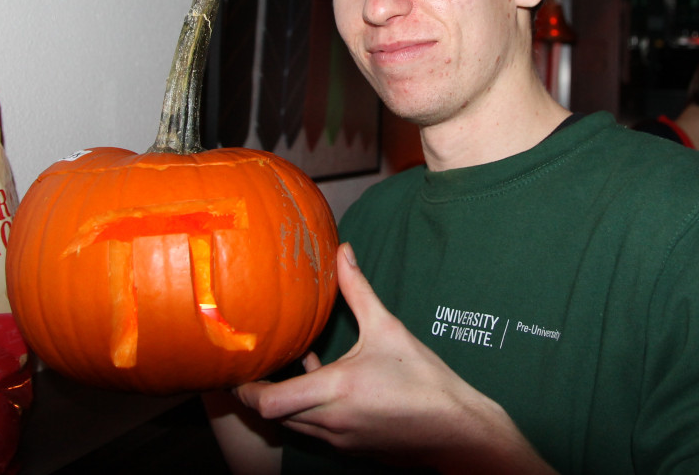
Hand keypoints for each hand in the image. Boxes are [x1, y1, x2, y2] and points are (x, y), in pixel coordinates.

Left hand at [235, 244, 553, 472]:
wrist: (458, 431)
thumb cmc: (425, 380)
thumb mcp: (389, 328)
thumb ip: (358, 290)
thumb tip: (343, 251)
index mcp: (335, 390)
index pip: (268, 403)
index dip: (246, 390)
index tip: (240, 369)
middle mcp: (330, 420)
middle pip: (273, 416)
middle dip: (259, 394)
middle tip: (254, 366)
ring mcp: (339, 439)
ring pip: (293, 424)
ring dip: (284, 402)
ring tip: (282, 371)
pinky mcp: (351, 448)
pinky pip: (315, 429)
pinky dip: (308, 409)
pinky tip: (319, 379)